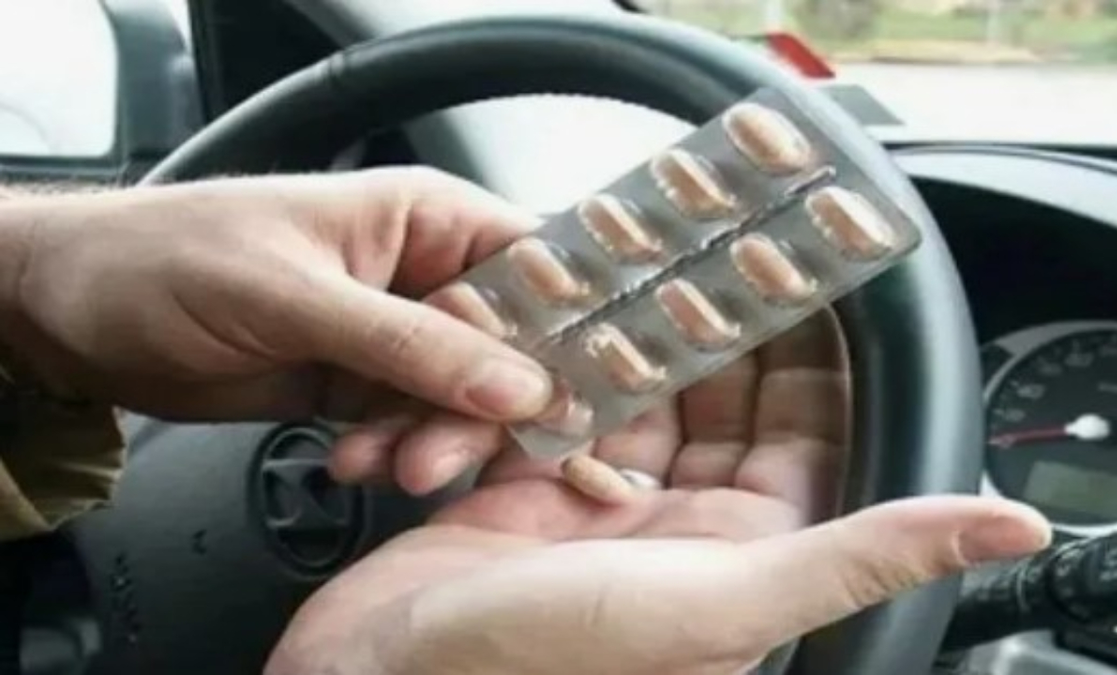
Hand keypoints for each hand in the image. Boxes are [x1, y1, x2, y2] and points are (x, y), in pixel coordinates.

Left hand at [0, 169, 550, 422]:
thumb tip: (518, 383)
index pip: (539, 269)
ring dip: (433, 441)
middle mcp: (424, 276)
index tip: (574, 394)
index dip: (571, 329)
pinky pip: (411, 428)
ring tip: (384, 463)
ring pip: (463, 401)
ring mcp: (395, 336)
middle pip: (511, 350)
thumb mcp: (296, 298)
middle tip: (439, 452)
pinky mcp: (363, 386)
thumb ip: (409, 344)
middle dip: (487, 408)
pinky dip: (392, 454)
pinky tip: (352, 460)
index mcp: (427, 219)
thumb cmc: (168, 259)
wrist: (73, 311)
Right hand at [268, 313, 1050, 674]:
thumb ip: (864, 553)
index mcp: (747, 557)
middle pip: (720, 404)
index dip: (814, 354)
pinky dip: (562, 368)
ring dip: (635, 337)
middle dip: (718, 326)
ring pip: (637, 398)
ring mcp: (597, 511)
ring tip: (636, 263)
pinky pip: (561, 411)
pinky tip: (561, 321)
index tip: (810, 272)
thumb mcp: (723, 603)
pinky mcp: (524, 495)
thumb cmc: (543, 662)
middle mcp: (681, 534)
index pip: (808, 434)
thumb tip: (1012, 526)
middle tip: (713, 245)